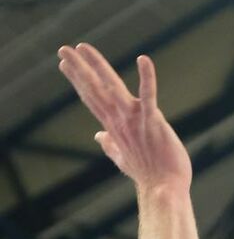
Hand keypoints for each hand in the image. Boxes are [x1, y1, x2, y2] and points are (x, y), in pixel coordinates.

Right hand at [58, 44, 191, 193]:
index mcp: (113, 127)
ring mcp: (135, 120)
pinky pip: (149, 96)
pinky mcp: (153, 122)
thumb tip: (99, 136)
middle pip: (95, 89)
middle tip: (63, 48)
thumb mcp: (123, 157)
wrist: (164, 190)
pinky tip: (143, 59)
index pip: (92, 99)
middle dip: (79, 68)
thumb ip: (110, 144)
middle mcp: (120, 121)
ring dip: (97, 66)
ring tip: (83, 48)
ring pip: (112, 88)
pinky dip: (147, 78)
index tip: (65, 64)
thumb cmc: (148, 174)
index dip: (78, 80)